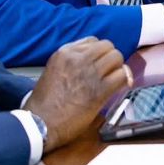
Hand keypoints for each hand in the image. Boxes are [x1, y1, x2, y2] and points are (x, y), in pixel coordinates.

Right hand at [24, 37, 131, 152]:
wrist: (39, 124)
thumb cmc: (44, 103)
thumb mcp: (53, 71)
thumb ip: (71, 62)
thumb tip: (92, 62)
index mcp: (65, 53)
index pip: (93, 40)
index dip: (98, 52)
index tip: (98, 62)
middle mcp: (78, 59)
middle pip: (108, 47)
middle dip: (110, 58)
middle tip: (108, 71)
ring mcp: (90, 73)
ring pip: (117, 58)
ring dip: (117, 68)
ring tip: (113, 79)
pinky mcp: (100, 89)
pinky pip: (122, 76)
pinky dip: (124, 80)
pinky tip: (119, 87)